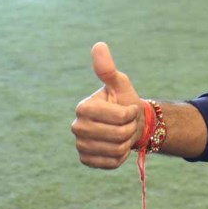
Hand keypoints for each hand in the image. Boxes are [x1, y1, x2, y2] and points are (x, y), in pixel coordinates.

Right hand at [71, 42, 143, 168]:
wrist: (128, 124)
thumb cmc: (124, 101)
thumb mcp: (120, 84)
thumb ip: (108, 69)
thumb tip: (98, 45)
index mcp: (83, 107)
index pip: (118, 117)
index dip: (130, 113)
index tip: (129, 108)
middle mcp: (77, 127)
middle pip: (118, 135)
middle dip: (130, 128)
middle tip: (128, 123)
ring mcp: (80, 145)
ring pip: (115, 150)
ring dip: (127, 142)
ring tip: (123, 133)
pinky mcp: (86, 160)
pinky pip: (110, 163)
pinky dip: (120, 157)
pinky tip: (118, 146)